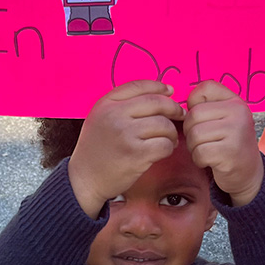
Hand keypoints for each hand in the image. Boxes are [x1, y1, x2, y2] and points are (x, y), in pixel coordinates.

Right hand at [68, 80, 184, 216]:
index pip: (139, 86)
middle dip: (173, 108)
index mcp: (106, 104)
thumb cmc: (97, 149)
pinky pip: (164, 145)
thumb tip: (164, 92)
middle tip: (180, 115)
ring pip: (164, 124)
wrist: (85, 179)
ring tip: (168, 139)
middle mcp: (115, 115)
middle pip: (156, 103)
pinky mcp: (136, 154)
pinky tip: (163, 150)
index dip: (159, 86)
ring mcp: (126, 135)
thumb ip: (124, 104)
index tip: (171, 91)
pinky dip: (169, 148)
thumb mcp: (101, 118)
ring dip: (171, 132)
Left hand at [184, 81, 262, 205]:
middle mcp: (238, 112)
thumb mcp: (224, 118)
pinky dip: (199, 159)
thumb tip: (177, 107)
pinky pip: (199, 152)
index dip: (194, 103)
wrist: (248, 172)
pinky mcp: (230, 153)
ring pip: (194, 134)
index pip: (204, 88)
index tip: (202, 118)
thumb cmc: (228, 143)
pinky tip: (210, 160)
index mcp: (235, 101)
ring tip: (207, 150)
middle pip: (194, 114)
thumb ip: (205, 106)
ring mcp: (236, 132)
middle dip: (190, 130)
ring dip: (194, 147)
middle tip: (203, 140)